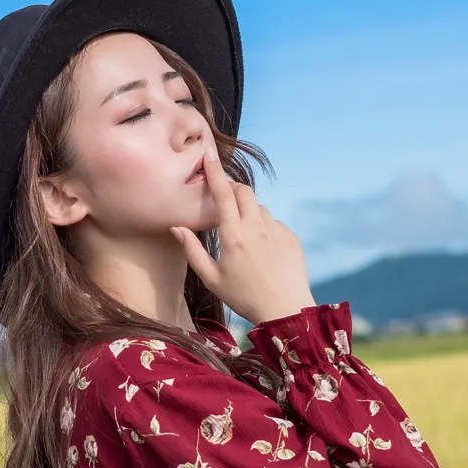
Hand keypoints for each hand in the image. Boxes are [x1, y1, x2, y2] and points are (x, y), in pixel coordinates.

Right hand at [169, 158, 315, 326]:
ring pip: (259, 208)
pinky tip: (261, 251)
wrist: (286, 310)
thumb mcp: (211, 278)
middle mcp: (257, 227)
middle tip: (223, 198)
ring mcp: (277, 231)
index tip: (209, 156)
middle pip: (244, 192)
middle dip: (232, 188)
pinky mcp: (291, 238)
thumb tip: (176, 227)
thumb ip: (192, 250)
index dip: (215, 173)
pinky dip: (263, 228)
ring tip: (241, 235)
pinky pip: (273, 224)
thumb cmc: (243, 297)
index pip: (224, 194)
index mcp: (234, 235)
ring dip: (247, 211)